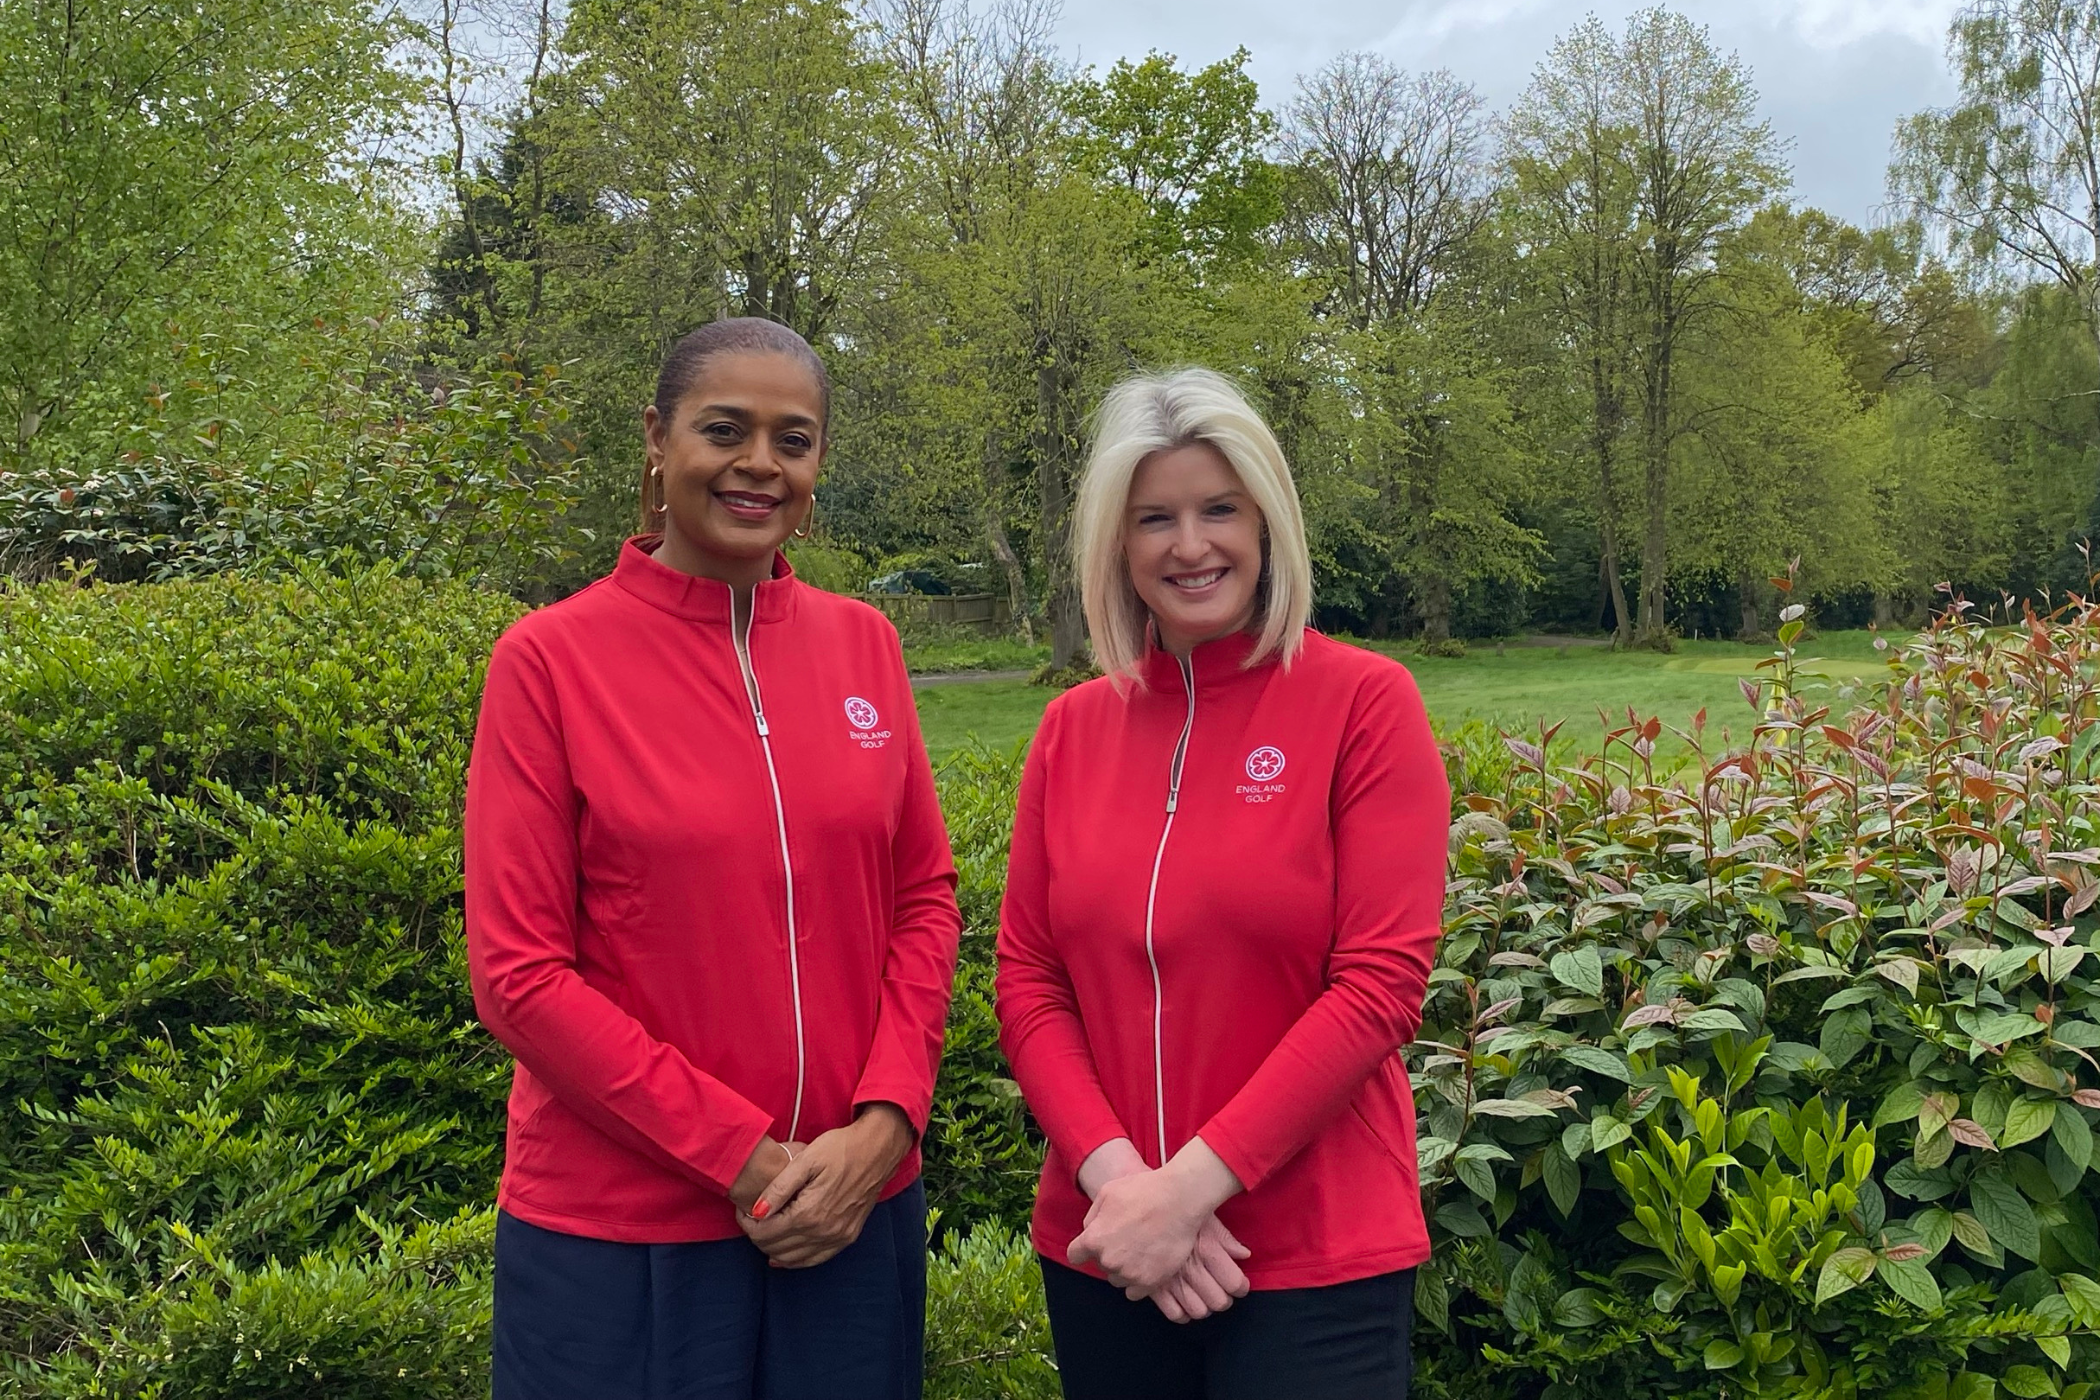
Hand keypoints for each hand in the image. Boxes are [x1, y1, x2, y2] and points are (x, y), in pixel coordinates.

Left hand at [739, 1103, 914, 1268]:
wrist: (878, 1149)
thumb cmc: (840, 1148)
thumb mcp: (805, 1160)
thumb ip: (778, 1189)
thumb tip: (755, 1213)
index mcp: (810, 1212)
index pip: (765, 1232)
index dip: (747, 1225)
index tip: (742, 1211)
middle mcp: (824, 1231)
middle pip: (776, 1247)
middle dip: (757, 1236)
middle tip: (750, 1219)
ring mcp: (838, 1237)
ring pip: (793, 1258)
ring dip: (773, 1248)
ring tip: (764, 1230)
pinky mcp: (848, 1237)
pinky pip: (815, 1259)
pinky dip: (795, 1260)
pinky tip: (783, 1255)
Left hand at [1066, 1137, 1242, 1295]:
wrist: (1180, 1200)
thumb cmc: (1144, 1191)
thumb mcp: (1108, 1192)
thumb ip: (1092, 1216)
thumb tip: (1089, 1231)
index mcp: (1094, 1239)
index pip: (1075, 1255)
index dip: (1083, 1248)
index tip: (1093, 1245)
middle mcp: (1109, 1260)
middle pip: (1100, 1265)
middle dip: (1109, 1253)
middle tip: (1128, 1237)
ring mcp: (1130, 1273)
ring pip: (1117, 1279)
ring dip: (1124, 1269)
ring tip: (1140, 1249)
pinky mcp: (1150, 1282)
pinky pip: (1134, 1293)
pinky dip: (1138, 1282)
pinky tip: (1147, 1265)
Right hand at [1147, 1215, 1250, 1323]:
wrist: (1137, 1208)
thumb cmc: (1173, 1207)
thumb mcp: (1204, 1216)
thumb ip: (1225, 1238)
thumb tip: (1244, 1254)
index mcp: (1207, 1250)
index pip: (1235, 1283)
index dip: (1241, 1286)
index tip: (1239, 1284)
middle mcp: (1191, 1269)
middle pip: (1218, 1301)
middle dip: (1224, 1299)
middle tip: (1222, 1291)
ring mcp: (1171, 1281)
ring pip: (1198, 1311)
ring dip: (1203, 1307)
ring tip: (1201, 1296)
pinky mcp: (1151, 1287)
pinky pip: (1174, 1313)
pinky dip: (1182, 1312)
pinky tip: (1182, 1300)